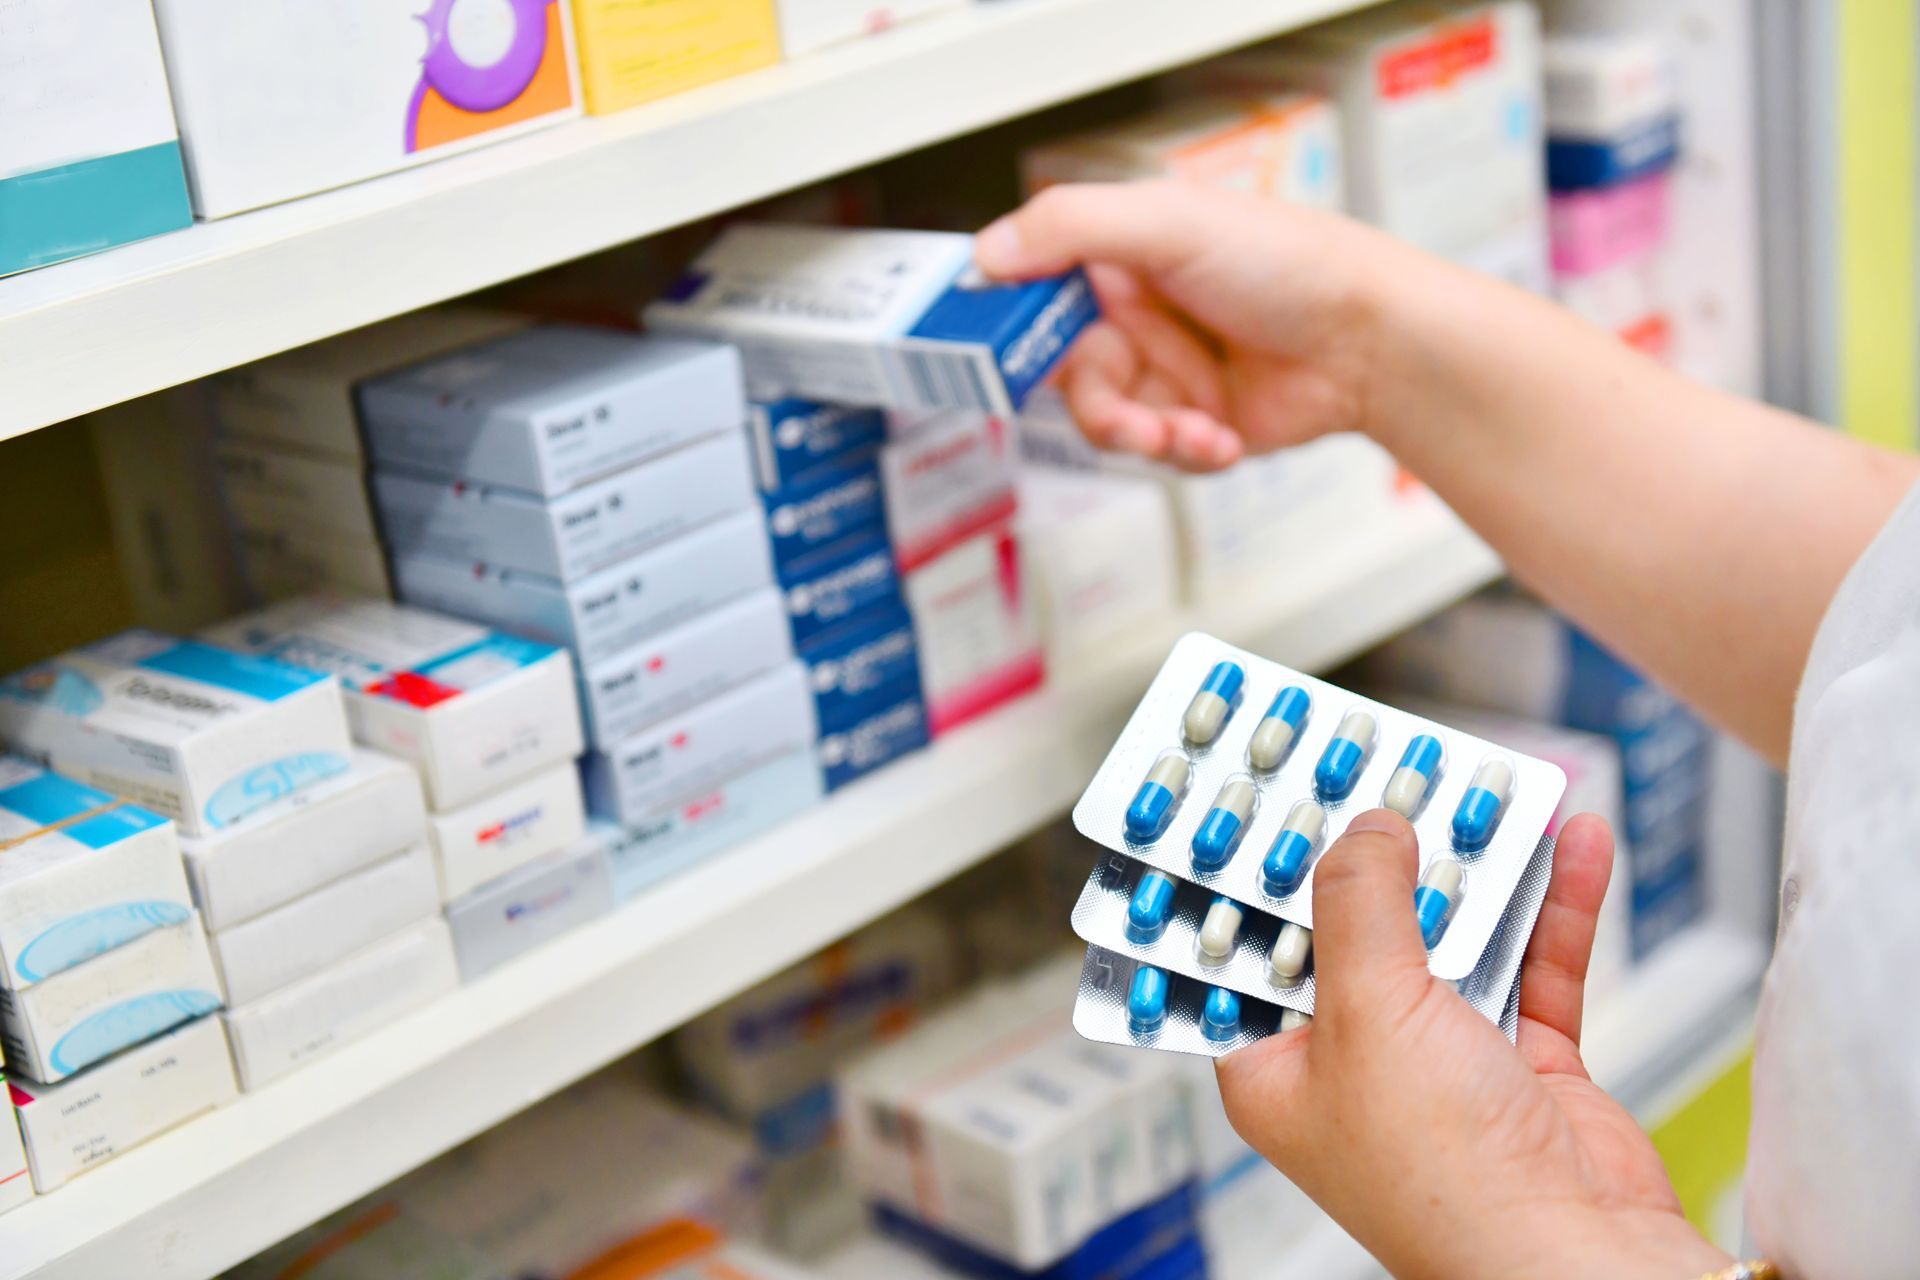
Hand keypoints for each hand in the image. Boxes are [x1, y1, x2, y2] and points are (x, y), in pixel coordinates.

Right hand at [975, 181, 1406, 470]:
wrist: (1373, 342)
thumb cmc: (1290, 263)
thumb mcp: (1170, 223)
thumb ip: (1071, 227)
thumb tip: (987, 254)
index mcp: (1123, 254)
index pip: (1036, 289)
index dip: (1013, 326)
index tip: (995, 355)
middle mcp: (1138, 313)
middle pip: (1067, 374)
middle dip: (1097, 404)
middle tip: (1125, 416)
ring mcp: (1167, 371)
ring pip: (1109, 422)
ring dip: (1144, 434)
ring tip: (1186, 430)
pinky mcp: (1197, 422)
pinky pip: (1159, 454)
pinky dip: (1186, 452)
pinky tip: (1223, 434)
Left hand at [1215, 810, 1732, 1279]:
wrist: (1581, 1260)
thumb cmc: (1446, 1180)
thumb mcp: (1369, 1011)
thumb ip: (1360, 904)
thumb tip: (1366, 829)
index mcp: (1278, 1067)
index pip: (1246, 950)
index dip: (1255, 874)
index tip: (1267, 797)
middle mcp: (1354, 1064)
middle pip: (1355, 929)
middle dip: (1378, 852)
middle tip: (1387, 770)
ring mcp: (1442, 1065)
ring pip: (1451, 939)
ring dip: (1475, 870)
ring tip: (1484, 791)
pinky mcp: (1523, 1067)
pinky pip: (1535, 966)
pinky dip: (1553, 907)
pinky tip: (1571, 844)